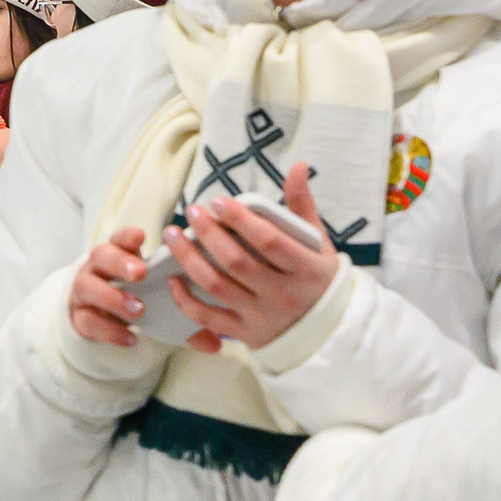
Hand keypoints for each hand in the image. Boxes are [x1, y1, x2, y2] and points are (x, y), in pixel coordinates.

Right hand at [68, 227, 151, 347]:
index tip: (142, 236)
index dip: (127, 237)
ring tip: (138, 310)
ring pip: (87, 288)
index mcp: (111, 254)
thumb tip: (189, 264)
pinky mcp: (78, 318)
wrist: (94, 313)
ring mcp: (81, 293)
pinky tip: (132, 338)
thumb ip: (157, 269)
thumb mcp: (137, 277)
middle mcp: (92, 268)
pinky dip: (111, 331)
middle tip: (141, 273)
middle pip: (98, 257)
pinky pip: (89, 323)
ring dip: (113, 298)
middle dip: (119, 263)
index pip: (116, 239)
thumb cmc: (124, 290)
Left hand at [161, 166, 339, 352]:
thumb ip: (302, 206)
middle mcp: (283, 294)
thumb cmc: (318, 278)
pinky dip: (186, 299)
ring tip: (173, 236)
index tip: (218, 201)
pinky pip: (208, 317)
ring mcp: (262, 316)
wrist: (329, 330)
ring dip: (189, 260)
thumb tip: (298, 166)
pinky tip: (171, 278)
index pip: (269, 241)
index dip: (241, 220)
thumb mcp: (318, 243)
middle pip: (236, 262)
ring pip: (217, 286)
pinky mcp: (245, 333)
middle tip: (192, 211)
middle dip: (209, 234)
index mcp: (306, 269)